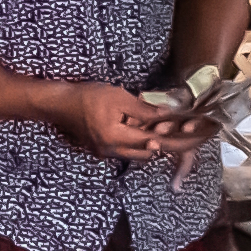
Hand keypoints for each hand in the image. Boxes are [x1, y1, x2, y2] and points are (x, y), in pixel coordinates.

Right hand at [54, 82, 178, 161]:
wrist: (60, 105)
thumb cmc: (89, 96)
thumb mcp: (119, 97)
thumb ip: (143, 109)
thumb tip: (167, 114)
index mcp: (116, 137)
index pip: (151, 141)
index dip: (171, 140)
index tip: (189, 137)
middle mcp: (112, 150)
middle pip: (146, 153)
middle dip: (162, 144)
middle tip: (177, 132)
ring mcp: (105, 152)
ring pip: (136, 154)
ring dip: (149, 143)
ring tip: (162, 130)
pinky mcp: (102, 150)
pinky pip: (125, 150)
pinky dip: (136, 142)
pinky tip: (142, 130)